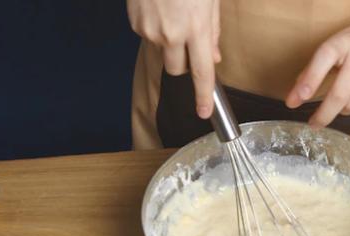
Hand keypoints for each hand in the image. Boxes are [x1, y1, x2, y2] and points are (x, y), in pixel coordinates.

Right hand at [127, 0, 220, 118]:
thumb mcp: (210, 1)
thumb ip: (213, 31)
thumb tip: (214, 57)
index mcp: (196, 29)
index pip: (202, 72)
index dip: (203, 96)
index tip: (203, 111)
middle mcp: (172, 35)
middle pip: (177, 70)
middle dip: (184, 64)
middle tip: (188, 42)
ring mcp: (150, 30)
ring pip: (162, 53)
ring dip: (169, 44)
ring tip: (172, 16)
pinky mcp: (136, 23)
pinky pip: (148, 37)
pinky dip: (155, 30)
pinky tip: (159, 9)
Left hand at [285, 18, 349, 127]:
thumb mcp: (334, 47)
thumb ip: (313, 70)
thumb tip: (293, 99)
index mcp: (342, 42)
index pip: (322, 61)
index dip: (309, 82)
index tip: (294, 101)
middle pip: (339, 95)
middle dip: (324, 115)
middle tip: (314, 124)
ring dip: (343, 109)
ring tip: (344, 98)